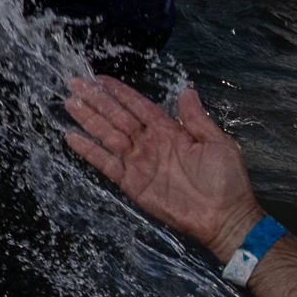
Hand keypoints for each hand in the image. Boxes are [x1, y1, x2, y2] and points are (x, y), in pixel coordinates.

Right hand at [63, 77, 262, 256]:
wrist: (223, 217)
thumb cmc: (226, 180)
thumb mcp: (218, 143)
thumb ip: (197, 119)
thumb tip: (186, 90)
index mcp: (168, 131)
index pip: (139, 106)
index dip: (120, 92)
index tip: (100, 79)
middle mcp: (149, 143)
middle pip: (118, 117)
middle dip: (97, 100)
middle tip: (76, 83)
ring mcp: (138, 162)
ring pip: (107, 135)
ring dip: (89, 119)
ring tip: (70, 103)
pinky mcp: (130, 182)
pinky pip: (106, 163)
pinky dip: (89, 151)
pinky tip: (72, 137)